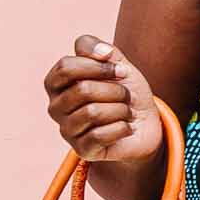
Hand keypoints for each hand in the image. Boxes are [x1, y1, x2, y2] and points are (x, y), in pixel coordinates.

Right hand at [44, 35, 162, 164]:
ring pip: (93, 113)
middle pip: (82, 90)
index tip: (122, 70)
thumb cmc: (123, 92)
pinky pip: (101, 134)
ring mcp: (66, 130)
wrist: (144, 125)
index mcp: (56, 83)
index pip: (66, 67)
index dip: (98, 66)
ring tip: (127, 112)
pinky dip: (122, 128)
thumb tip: (102, 50)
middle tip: (126, 95)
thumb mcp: (115, 64)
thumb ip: (101, 49)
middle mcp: (55, 107)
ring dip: (121, 109)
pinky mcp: (82, 150)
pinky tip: (126, 128)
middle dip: (115, 90)